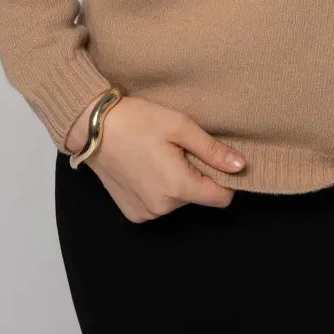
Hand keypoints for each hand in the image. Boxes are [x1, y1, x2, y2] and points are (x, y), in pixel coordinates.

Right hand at [64, 94, 245, 221]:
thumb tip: (240, 166)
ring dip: (176, 182)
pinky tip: (145, 167)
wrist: (93, 127)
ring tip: (158, 155)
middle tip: (177, 149)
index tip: (215, 160)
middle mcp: (163, 207)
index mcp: (178, 187)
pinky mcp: (132, 212)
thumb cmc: (137, 121)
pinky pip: (158, 204)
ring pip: (177, 200)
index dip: (225, 180)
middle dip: (195, 175)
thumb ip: (212, 150)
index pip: (221, 198)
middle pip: (198, 196)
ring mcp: (145, 212)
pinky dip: (158, 189)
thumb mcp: (180, 126)